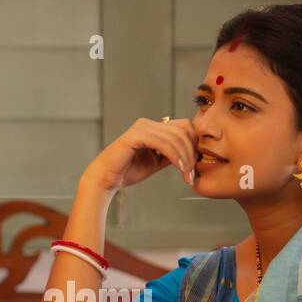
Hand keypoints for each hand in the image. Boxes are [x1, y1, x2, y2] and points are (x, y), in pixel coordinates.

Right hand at [81, 117, 198, 195]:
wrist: (106, 178)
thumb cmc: (128, 171)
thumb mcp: (157, 162)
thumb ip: (171, 155)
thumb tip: (192, 155)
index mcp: (153, 127)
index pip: (183, 128)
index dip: (194, 145)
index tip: (195, 166)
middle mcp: (148, 123)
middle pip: (183, 130)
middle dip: (191, 153)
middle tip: (192, 174)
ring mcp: (142, 127)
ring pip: (175, 137)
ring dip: (185, 158)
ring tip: (187, 175)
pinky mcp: (136, 135)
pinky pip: (163, 143)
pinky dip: (174, 155)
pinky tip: (179, 168)